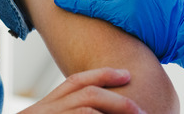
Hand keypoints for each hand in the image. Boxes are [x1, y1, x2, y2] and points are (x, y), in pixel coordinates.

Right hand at [19, 68, 142, 113]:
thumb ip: (67, 113)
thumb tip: (95, 111)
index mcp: (44, 107)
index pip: (75, 81)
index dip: (102, 74)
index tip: (127, 74)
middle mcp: (42, 110)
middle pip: (86, 93)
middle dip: (117, 99)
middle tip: (140, 110)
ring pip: (86, 107)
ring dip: (114, 110)